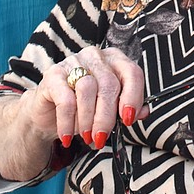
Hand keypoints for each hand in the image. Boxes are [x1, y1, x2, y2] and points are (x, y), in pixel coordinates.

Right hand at [27, 47, 146, 150]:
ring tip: (87, 137)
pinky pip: (65, 99)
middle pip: (109, 84)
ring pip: (88, 89)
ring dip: (88, 120)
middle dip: (107, 116)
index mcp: (115, 60)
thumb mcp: (109, 110)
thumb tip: (144, 113)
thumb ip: (128, 109)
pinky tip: (67, 136)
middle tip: (102, 137)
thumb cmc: (84, 110)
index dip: (133, 97)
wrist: (49, 114)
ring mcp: (73, 61)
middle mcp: (95, 56)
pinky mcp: (53, 74)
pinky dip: (68, 122)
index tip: (128, 120)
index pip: (132, 72)